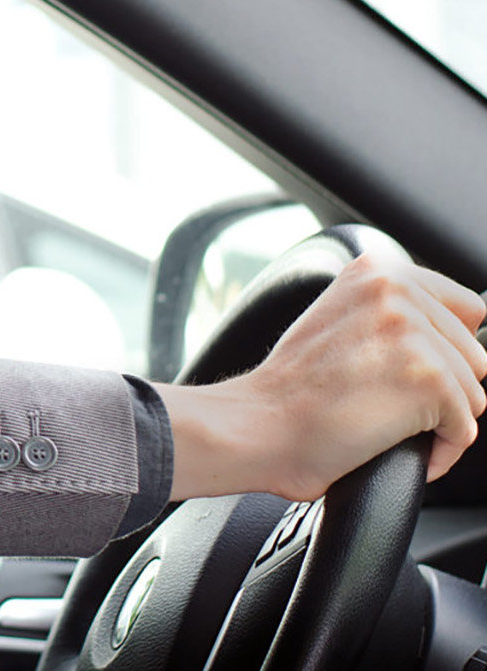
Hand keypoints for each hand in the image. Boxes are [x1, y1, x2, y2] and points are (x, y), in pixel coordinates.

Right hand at [159, 252, 486, 501]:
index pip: (465, 309)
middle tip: (383, 402)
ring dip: (437, 421)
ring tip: (384, 424)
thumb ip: (389, 312)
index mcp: (376, 269)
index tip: (405, 373)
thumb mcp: (337, 319)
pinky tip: (391, 445)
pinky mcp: (430, 379)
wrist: (255, 426)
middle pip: (473, 354)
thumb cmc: (288, 390)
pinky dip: (437, 451)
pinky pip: (464, 430)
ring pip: (472, 393)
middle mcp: (398, 289)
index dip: (442, 350)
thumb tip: (456, 332)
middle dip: (441, 388)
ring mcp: (415, 333)